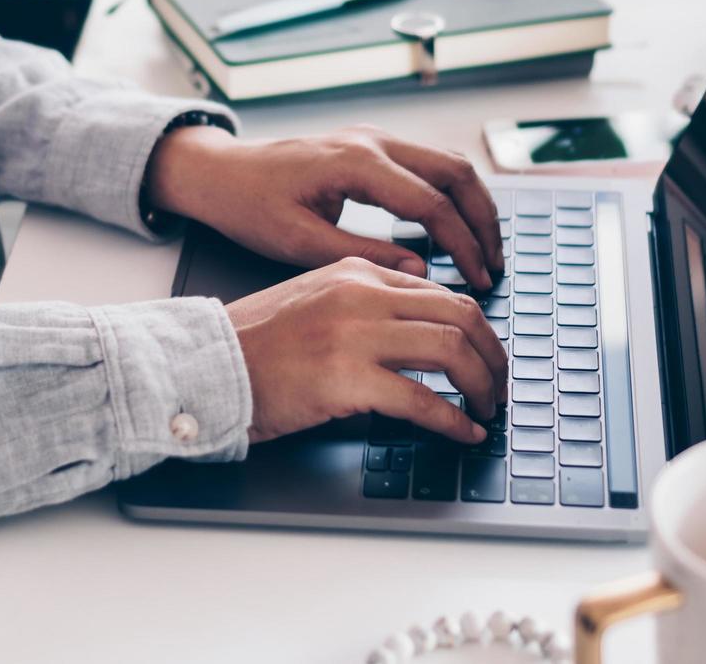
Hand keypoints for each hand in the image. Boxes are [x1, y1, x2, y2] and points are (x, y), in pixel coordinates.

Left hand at [146, 124, 504, 288]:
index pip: (431, 203)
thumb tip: (421, 270)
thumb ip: (362, 255)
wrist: (220, 172)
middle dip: (483, 221)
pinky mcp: (371, 146)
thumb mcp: (299, 242)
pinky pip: (428, 164)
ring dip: (473, 205)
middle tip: (493, 266)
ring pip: (449, 163)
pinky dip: (451, 194)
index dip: (462, 245)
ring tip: (483, 250)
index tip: (477, 280)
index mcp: (356, 162)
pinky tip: (454, 229)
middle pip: (456, 172)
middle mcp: (372, 141)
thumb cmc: (249, 206)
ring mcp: (374, 138)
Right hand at [227, 258, 506, 443]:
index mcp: (356, 271)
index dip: (475, 328)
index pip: (439, 292)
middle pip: (460, 314)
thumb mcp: (315, 300)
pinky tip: (464, 433)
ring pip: (451, 350)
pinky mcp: (345, 379)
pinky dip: (453, 420)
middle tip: (500, 385)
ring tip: (488, 410)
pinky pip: (421, 399)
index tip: (486, 356)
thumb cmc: (255, 344)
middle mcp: (361, 294)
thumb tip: (421, 329)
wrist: (205, 365)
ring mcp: (354, 334)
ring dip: (482, 385)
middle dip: (493, 354)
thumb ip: (365, 303)